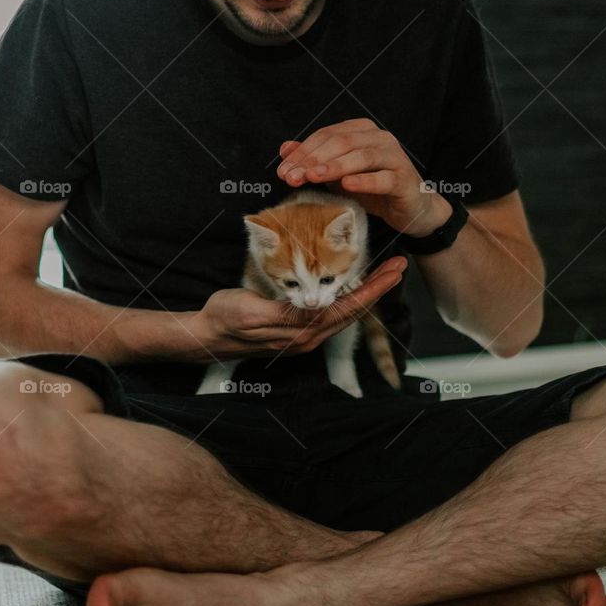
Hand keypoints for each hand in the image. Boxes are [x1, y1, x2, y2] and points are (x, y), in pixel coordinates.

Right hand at [195, 254, 407, 362]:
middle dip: (378, 288)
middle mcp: (308, 339)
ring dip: (367, 293)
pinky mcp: (296, 334)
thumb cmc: (224, 317)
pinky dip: (348, 299)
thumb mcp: (251, 310)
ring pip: (345, 314)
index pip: (346, 308)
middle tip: (399, 266)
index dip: (373, 288)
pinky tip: (352, 289)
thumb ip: (285, 313)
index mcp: (301, 332)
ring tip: (384, 275)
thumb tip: (315, 307)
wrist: (206, 336)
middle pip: (353, 312)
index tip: (393, 271)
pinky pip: (331, 316)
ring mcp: (303, 338)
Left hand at [276, 118, 452, 237]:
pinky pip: (383, 178)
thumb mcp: (339, 174)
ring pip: (362, 156)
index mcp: (362, 131)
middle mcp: (379, 138)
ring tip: (313, 177)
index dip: (303, 151)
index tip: (283, 170)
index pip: (326, 135)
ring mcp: (394, 157)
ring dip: (334, 167)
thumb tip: (285, 148)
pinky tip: (347, 185)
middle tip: (292, 176)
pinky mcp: (404, 179)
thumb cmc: (374, 188)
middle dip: (313, 159)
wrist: (411, 208)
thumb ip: (314, 159)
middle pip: (342, 142)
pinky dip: (364, 181)